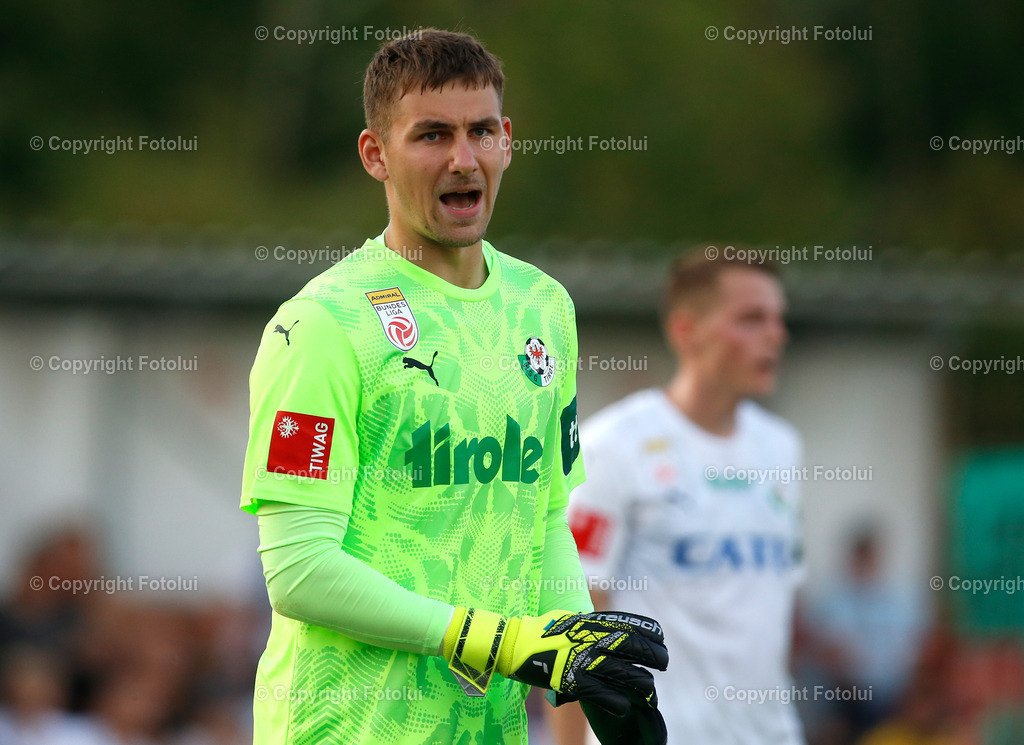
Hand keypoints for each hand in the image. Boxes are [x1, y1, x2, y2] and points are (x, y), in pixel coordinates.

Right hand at [442, 607, 667, 716]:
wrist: (510, 643)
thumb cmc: (538, 631)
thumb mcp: (566, 619)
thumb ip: (587, 622)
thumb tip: (604, 624)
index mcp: (588, 622)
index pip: (625, 623)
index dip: (646, 630)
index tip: (661, 636)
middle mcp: (588, 638)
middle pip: (629, 645)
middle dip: (652, 653)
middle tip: (665, 661)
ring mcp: (579, 658)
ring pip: (619, 670)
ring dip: (639, 681)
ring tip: (651, 689)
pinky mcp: (569, 678)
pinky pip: (597, 691)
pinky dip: (614, 699)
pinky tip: (625, 706)